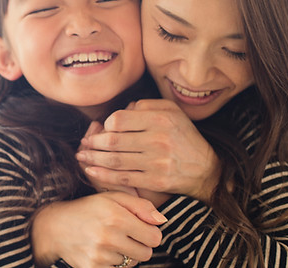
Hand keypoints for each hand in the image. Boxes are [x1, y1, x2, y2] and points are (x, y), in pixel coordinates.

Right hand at [31, 192, 165, 267]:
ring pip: (131, 263)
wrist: (54, 227)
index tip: (140, 228)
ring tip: (108, 241)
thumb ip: (141, 205)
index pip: (155, 237)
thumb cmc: (88, 209)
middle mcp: (108, 237)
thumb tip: (162, 221)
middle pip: (146, 254)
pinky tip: (101, 251)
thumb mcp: (112, 198)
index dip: (150, 233)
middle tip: (124, 235)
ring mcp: (100, 255)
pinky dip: (113, 263)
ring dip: (124, 254)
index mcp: (116, 217)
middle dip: (139, 245)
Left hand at [76, 99, 219, 201]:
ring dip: (93, 159)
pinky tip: (91, 171)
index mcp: (160, 119)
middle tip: (83, 144)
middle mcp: (158, 140)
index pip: (119, 120)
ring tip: (82, 156)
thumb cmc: (184, 137)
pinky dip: (103, 175)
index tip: (100, 130)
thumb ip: (147, 105)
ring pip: (114, 160)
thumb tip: (123, 109)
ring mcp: (156, 162)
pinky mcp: (155, 181)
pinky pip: (122, 178)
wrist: (206, 169)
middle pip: (113, 141)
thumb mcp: (172, 112)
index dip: (105, 125)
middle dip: (92, 143)